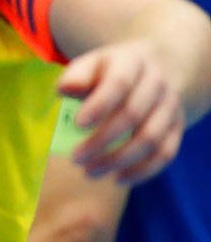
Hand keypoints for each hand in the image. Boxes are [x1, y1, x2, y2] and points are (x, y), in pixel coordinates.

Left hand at [59, 38, 184, 184]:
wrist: (151, 68)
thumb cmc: (107, 71)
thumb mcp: (89, 64)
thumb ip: (75, 76)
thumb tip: (64, 91)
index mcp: (131, 62)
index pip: (118, 84)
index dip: (99, 106)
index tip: (77, 125)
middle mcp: (157, 83)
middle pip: (133, 115)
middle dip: (102, 141)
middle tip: (76, 159)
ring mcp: (170, 106)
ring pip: (151, 139)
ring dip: (120, 160)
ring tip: (90, 172)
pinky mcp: (178, 127)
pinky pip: (166, 153)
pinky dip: (143, 170)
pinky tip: (118, 178)